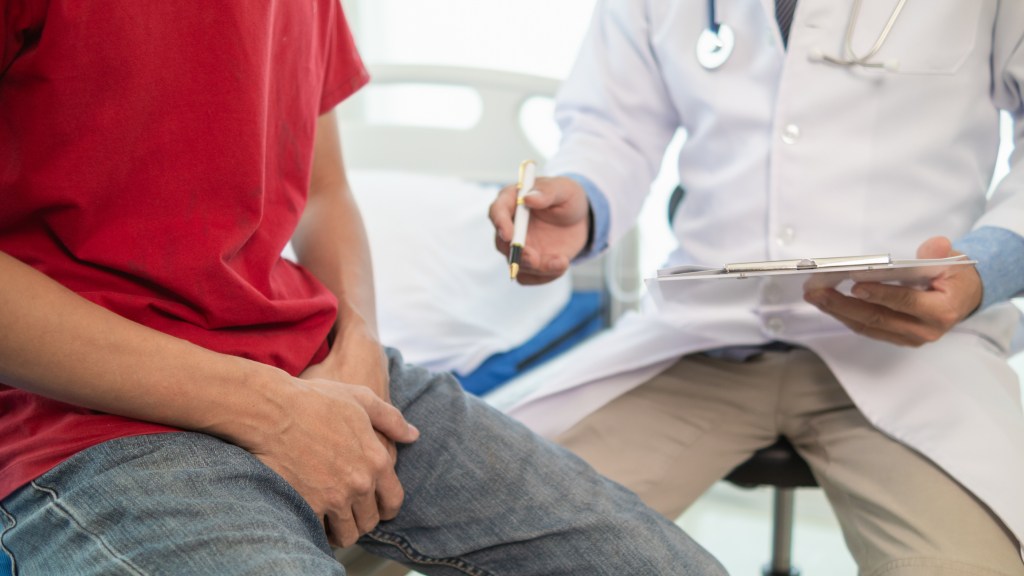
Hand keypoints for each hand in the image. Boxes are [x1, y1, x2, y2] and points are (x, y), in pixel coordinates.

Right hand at [299, 324, 403, 534]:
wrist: (275, 411)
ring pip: (347, 533)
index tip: (377, 510)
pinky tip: (313, 521)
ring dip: (341, 531)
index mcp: (377, 460)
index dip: (387, 509)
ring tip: (332, 523)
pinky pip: (319, 532)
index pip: (393, 500)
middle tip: (349, 515)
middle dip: (361, 520)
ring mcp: (335, 497)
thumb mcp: (362, 400)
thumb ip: (392, 420)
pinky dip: (318, 531)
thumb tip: (413, 435)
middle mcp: (361, 483)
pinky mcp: (309, 505)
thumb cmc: (317, 400)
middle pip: (369, 521)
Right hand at [488, 176, 590, 284]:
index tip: (509, 235)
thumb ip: (547, 192)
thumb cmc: (568, 198)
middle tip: (534, 259)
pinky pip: (527, 277)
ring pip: (516, 264)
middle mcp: (509, 225)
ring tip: (562, 261)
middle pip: (501, 243)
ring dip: (538, 268)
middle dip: (517, 254)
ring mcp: (517, 246)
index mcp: (512, 201)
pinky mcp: (527, 262)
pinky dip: (544, 276)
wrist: (580, 220)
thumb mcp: (564, 189)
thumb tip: (528, 198)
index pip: (497, 211)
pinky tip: (561, 263)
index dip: (499, 223)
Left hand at [804, 236, 982, 346]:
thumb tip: (933, 247)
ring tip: (814, 296)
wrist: (965, 297)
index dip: (880, 293)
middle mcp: (925, 329)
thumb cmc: (955, 277)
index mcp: (941, 310)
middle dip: (843, 304)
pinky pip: (868, 329)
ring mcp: (910, 337)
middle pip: (878, 318)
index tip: (854, 284)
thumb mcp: (954, 261)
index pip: (905, 301)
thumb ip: (940, 254)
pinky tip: (828, 303)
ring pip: (868, 326)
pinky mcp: (898, 338)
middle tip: (818, 291)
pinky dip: (846, 315)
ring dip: (838, 311)